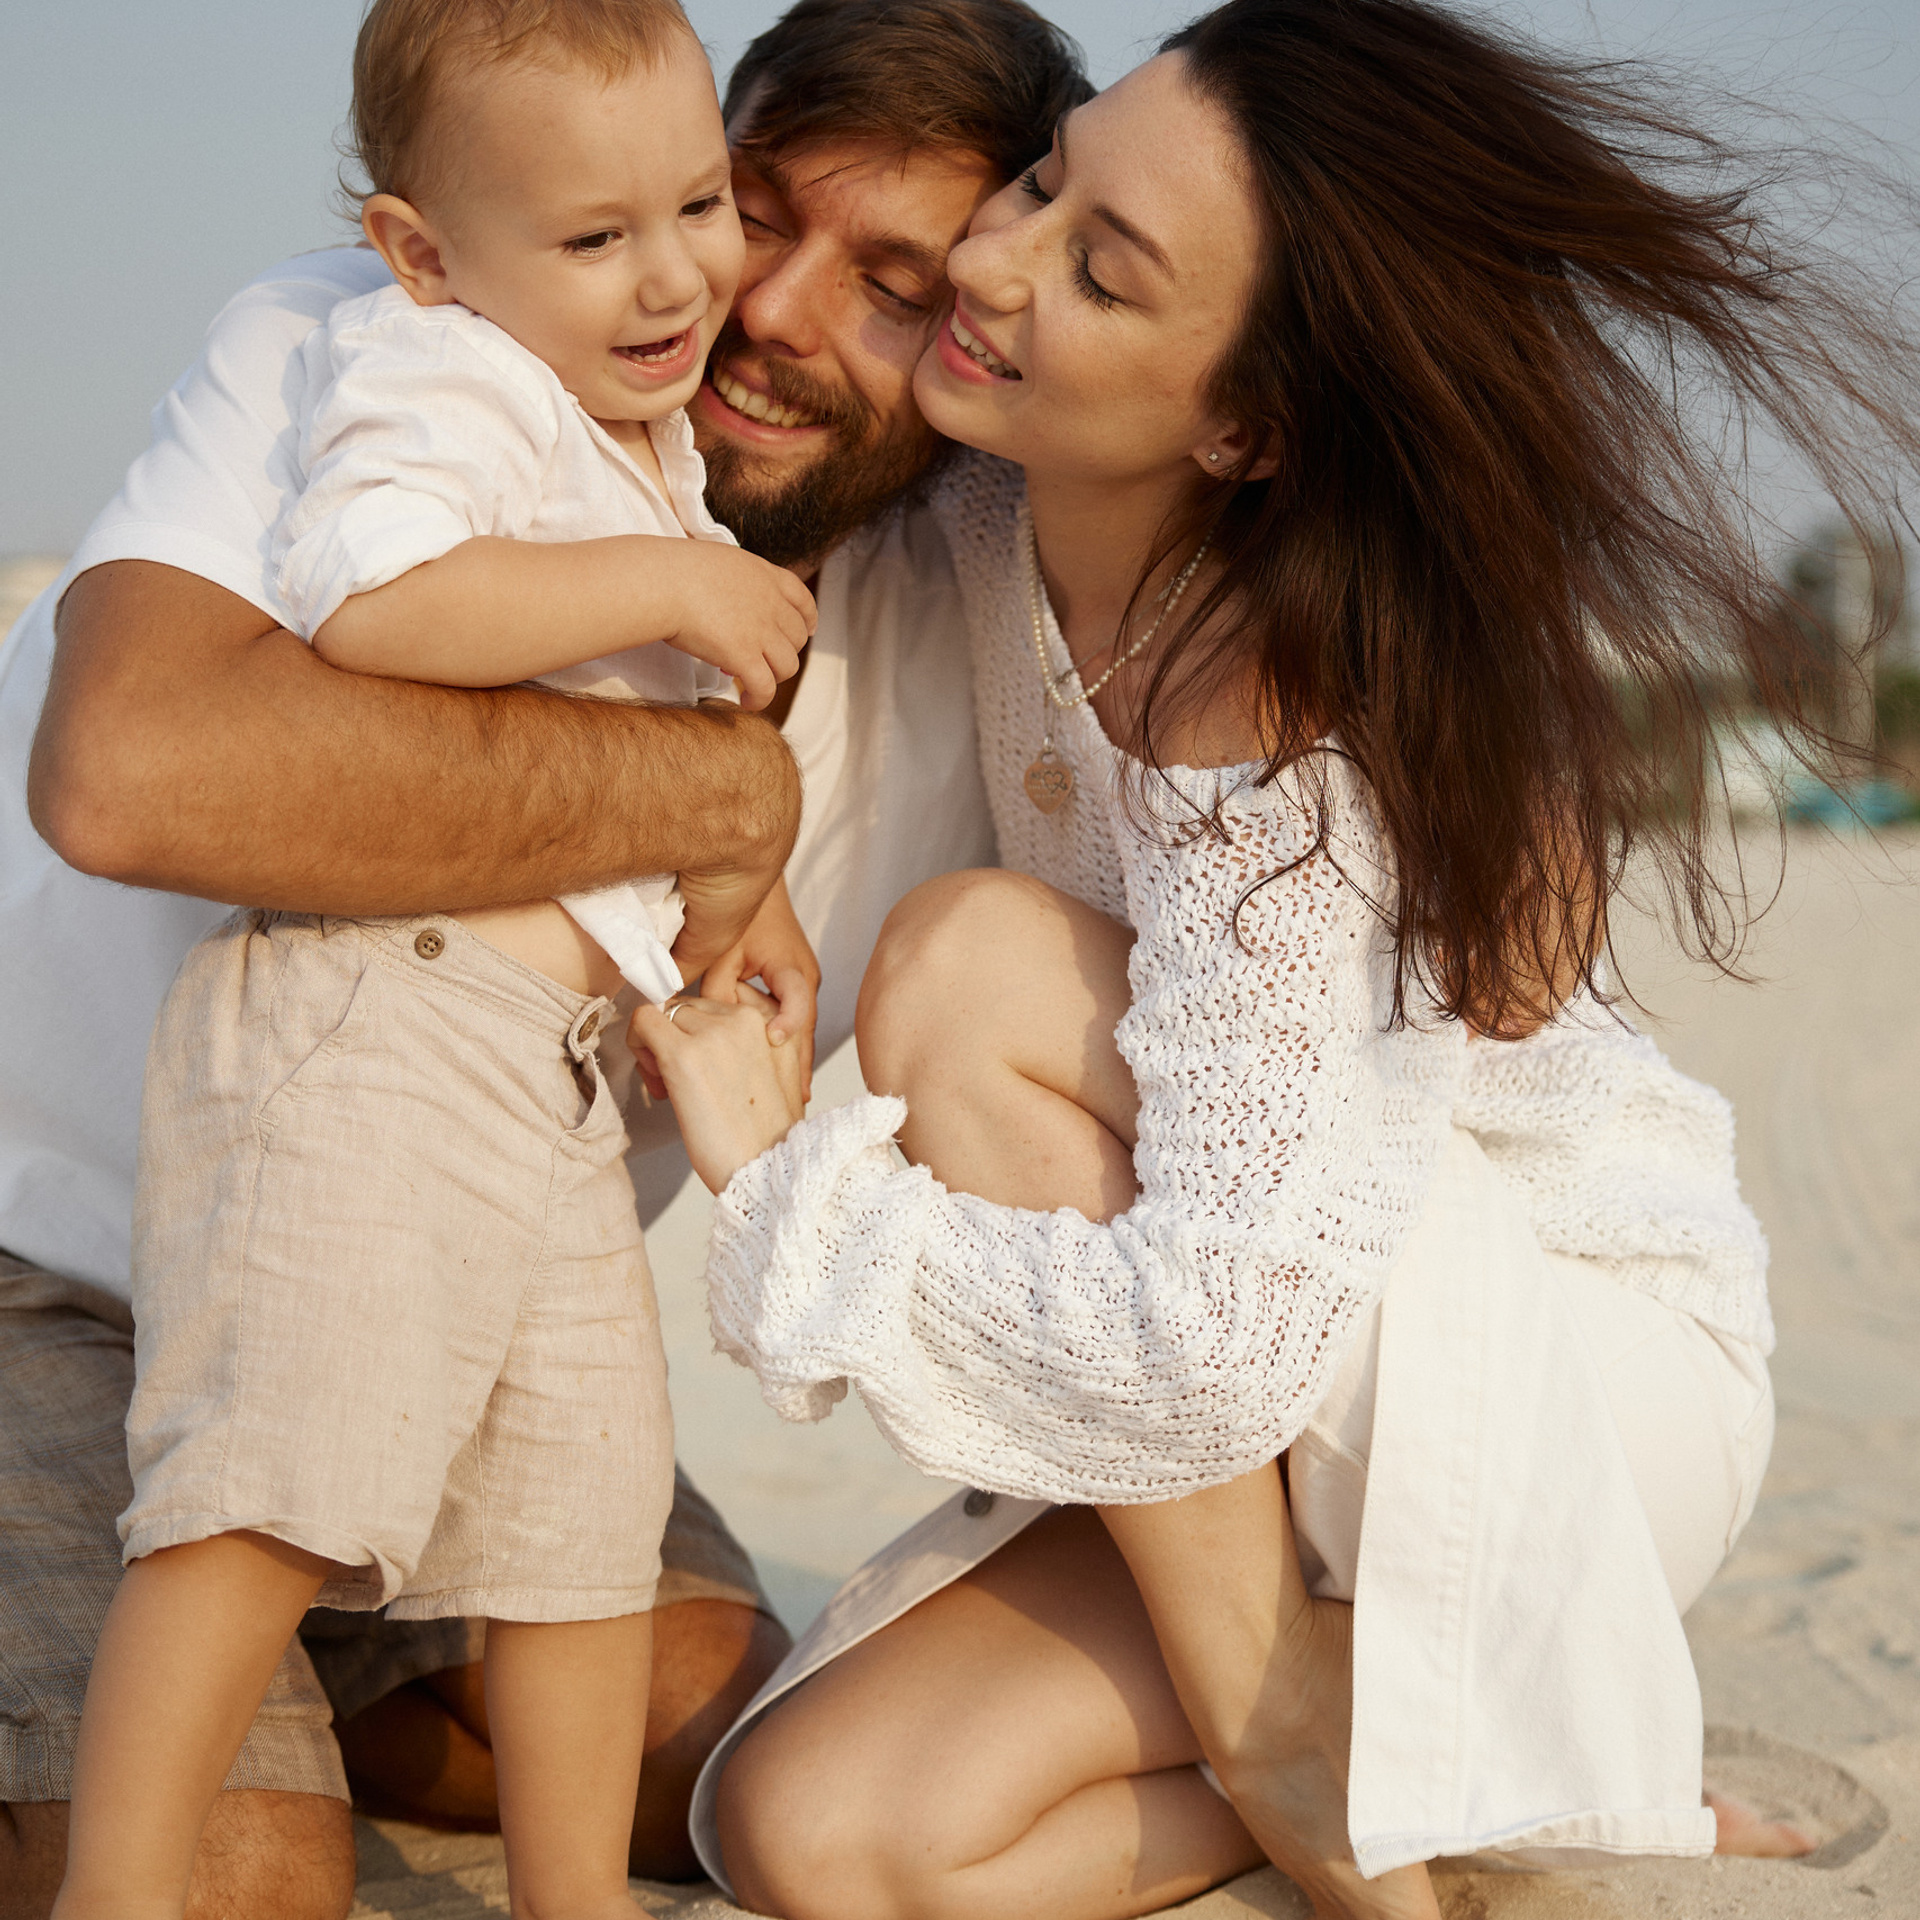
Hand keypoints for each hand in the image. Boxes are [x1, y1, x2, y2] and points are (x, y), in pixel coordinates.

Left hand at [629, 985, 806, 1194]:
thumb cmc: (766, 1137)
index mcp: (776, 1020)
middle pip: (690, 1006)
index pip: (723, 998)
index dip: (704, 1026)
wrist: (766, 1170)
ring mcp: (714, 1032)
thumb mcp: (776, 1075)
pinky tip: (656, 1079)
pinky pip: (643, 1021)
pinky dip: (638, 1044)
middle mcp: (747, 1016)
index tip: (705, 1058)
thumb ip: (751, 1044)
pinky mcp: (683, 1053)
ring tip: (670, 1086)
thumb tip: (705, 1035)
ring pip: (664, 1012)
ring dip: (658, 1045)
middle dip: (678, 1037)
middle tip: (679, 1080)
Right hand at [658, 543, 815, 710]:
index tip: (806, 631)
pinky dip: (759, 699)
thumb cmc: (673, 571)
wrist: (661, 582)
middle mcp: (770, 603)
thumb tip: (725, 599)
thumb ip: (734, 581)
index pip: (802, 599)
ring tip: (752, 684)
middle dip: (782, 652)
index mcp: (765, 575)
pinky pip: (765, 688)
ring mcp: (761, 630)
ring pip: (787, 666)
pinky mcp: (745, 656)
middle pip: (797, 638)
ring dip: (772, 678)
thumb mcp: (718, 562)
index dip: (808, 619)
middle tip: (759, 660)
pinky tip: (747, 704)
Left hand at [698, 878, 819, 1099]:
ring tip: (794, 1101)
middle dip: (798, 1068)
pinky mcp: (793, 987)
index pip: (798, 999)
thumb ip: (711, 988)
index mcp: (790, 967)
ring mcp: (803, 985)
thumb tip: (691, 1023)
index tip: (773, 1040)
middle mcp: (804, 980)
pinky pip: (792, 1023)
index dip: (788, 1021)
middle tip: (794, 1105)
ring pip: (800, 1030)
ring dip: (795, 1063)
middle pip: (804, 1030)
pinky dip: (787, 1047)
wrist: (756, 879)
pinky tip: (782, 1075)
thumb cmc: (741, 910)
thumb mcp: (722, 950)